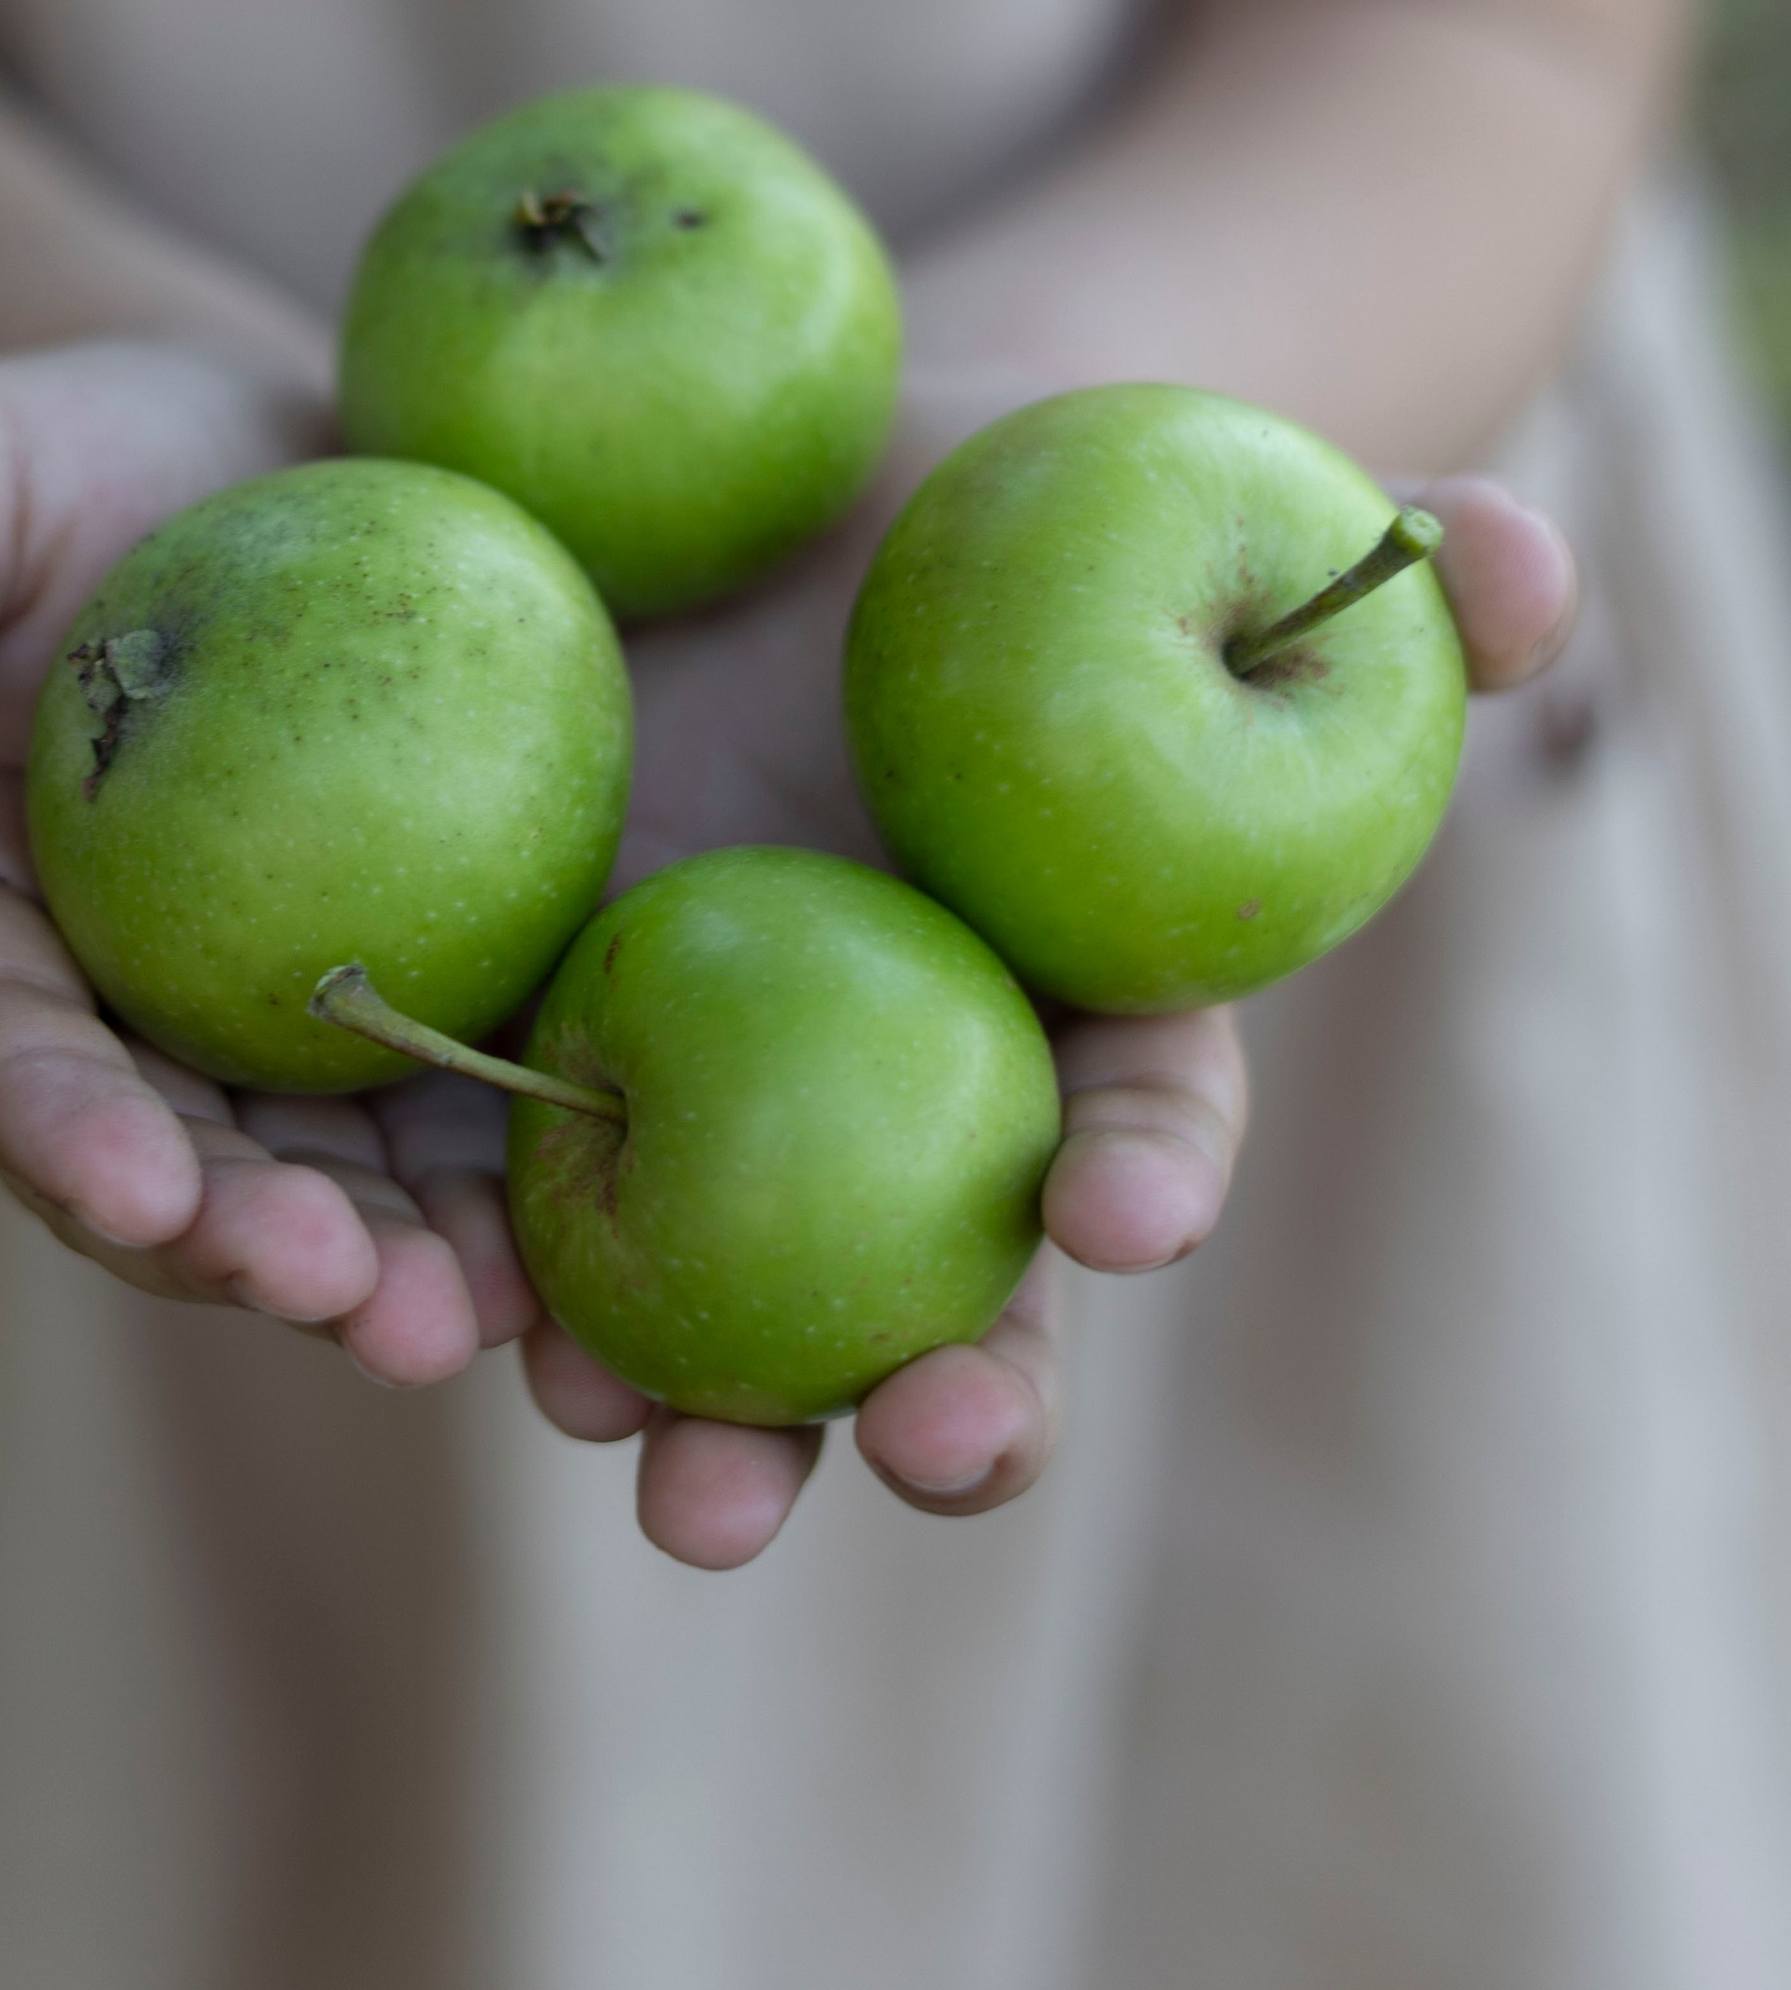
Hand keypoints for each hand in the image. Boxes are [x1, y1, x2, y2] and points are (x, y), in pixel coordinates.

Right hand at [0, 340, 524, 1386]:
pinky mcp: (408, 989)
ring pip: (317, 1179)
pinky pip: (455, 1107)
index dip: (56, 1126)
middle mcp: (103, 1014)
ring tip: (475, 1328)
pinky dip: (509, 1189)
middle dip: (247, 1249)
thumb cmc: (47, 449)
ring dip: (388, 1271)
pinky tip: (590, 1255)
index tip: (136, 1183)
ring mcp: (261, 1023)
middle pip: (164, 1162)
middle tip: (349, 1301)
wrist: (236, 443)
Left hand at [458, 452, 1579, 1572]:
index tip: (1134, 1211)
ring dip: (724, 1420)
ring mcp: (732, 1101)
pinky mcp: (557, 1060)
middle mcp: (914, 1098)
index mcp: (1071, 1000)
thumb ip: (1368, 552)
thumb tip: (1538, 564)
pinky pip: (526, 1208)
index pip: (1141, 1107)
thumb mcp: (1169, 497)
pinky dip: (498, 1284)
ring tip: (687, 1492)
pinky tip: (451, 1333)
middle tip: (927, 1441)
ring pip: (742, 1320)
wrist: (751, 499)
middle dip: (954, 1396)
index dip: (1154, 1160)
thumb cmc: (1012, 511)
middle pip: (956, 1293)